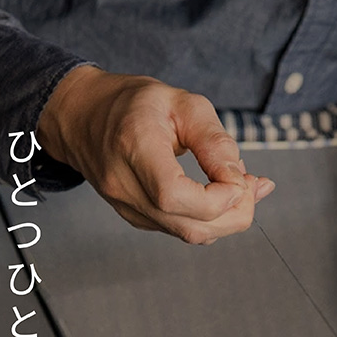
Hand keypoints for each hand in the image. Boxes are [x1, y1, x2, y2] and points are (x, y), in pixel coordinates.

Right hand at [36, 65, 274, 244]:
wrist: (83, 118)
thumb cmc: (133, 104)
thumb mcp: (181, 102)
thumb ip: (214, 141)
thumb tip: (241, 181)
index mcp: (133, 147)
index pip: (174, 195)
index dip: (216, 198)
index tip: (240, 178)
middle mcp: (125, 186)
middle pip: (188, 225)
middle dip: (234, 214)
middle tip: (252, 186)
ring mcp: (128, 208)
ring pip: (188, 234)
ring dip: (226, 218)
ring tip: (240, 187)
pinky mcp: (137, 218)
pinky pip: (181, 229)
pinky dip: (209, 219)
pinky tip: (220, 195)